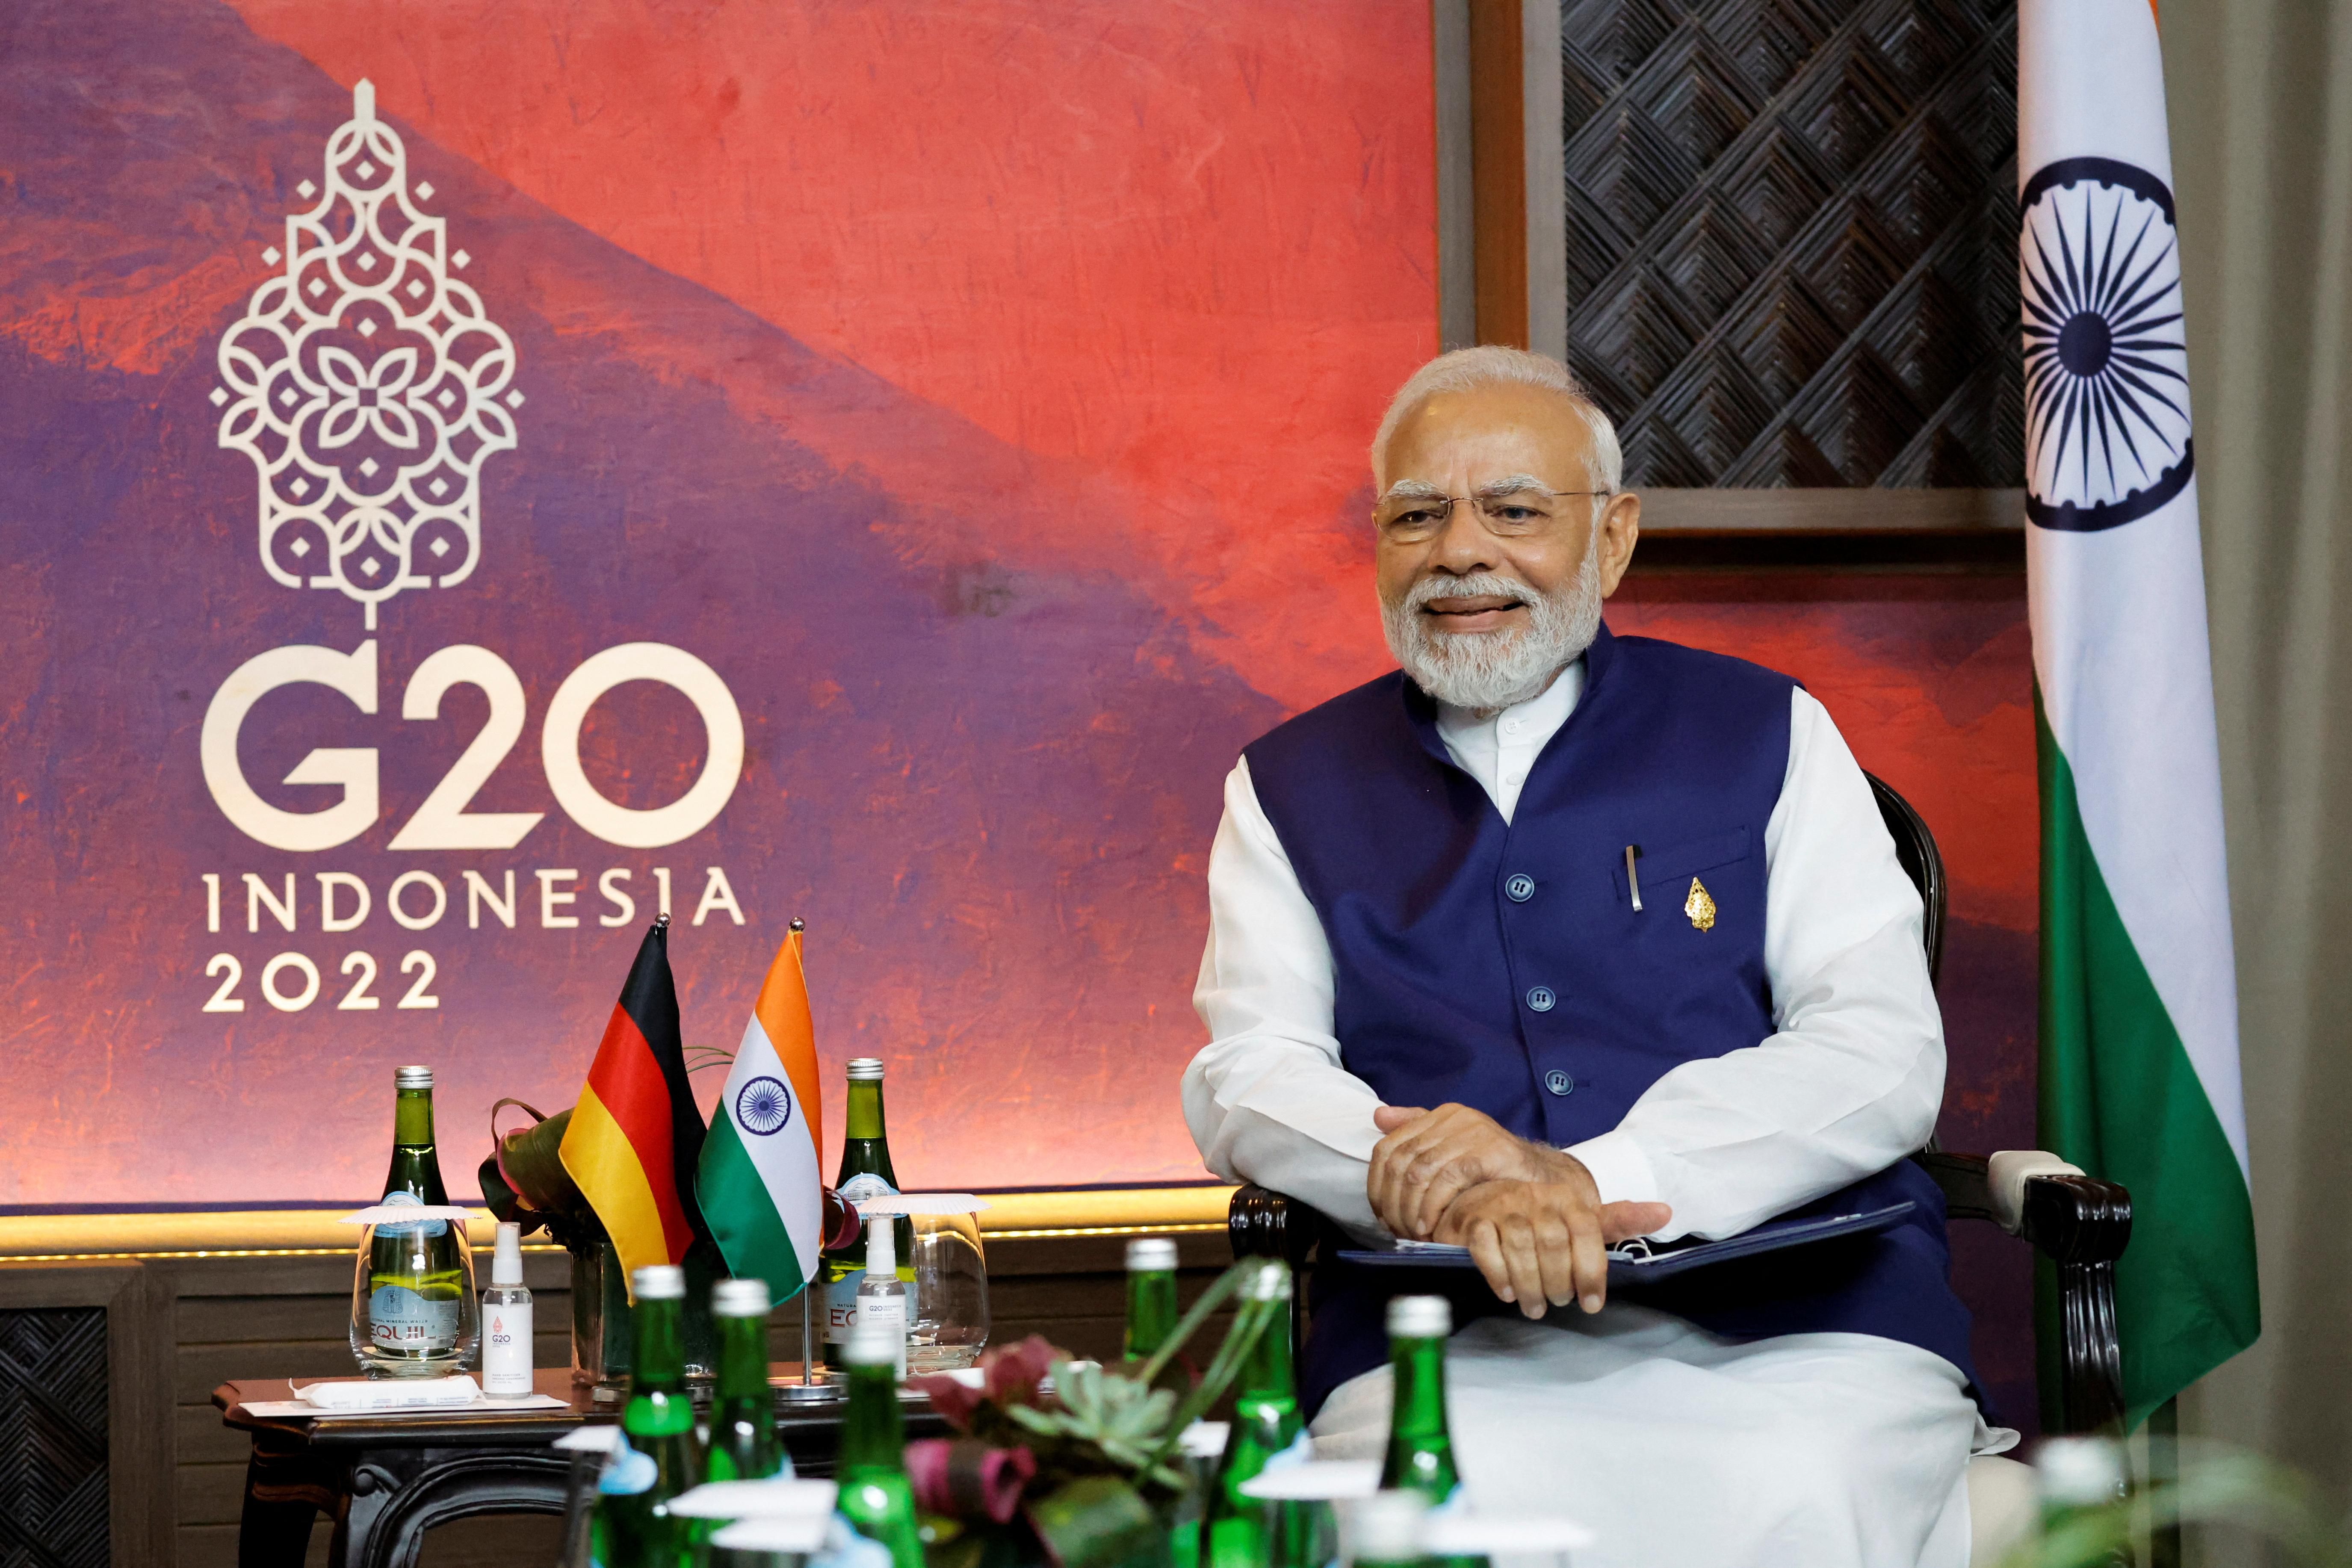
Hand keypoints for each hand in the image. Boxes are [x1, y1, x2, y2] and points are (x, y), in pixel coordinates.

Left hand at [1368, 1103, 1576, 1239]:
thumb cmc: (1494, 1170)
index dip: (1377, 1185)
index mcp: (1441, 1115)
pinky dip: (1433, 1207)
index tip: (1381, 1215)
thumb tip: (1378, 1117)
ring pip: (1419, 1172)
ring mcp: (1473, 1131)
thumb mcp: (1453, 1148)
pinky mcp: (1490, 1150)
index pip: (1388, 1146)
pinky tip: (1432, 1227)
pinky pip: (1448, 1179)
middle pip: (1401, 1162)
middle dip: (1393, 1203)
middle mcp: (1454, 1117)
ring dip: (1410, 1209)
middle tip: (1396, 1230)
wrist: (1543, 1180)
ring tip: (1413, 1233)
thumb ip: (1417, 1132)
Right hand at [1432, 1177, 1671, 1317]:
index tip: (1592, 1304)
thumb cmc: (1536, 1218)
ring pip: (1520, 1250)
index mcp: (1566, 1197)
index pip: (1586, 1232)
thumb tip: (1666, 1211)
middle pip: (1553, 1245)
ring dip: (1530, 1286)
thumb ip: (1617, 1219)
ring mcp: (1501, 1207)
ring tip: (1535, 1307)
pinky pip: (1486, 1250)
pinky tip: (1506, 1293)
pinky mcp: (1472, 1222)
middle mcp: (1534, 1197)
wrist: (1477, 1201)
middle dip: (1559, 1283)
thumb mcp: (1578, 1218)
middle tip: (1558, 1302)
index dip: (1592, 1272)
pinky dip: (1498, 1275)